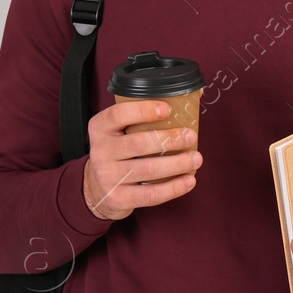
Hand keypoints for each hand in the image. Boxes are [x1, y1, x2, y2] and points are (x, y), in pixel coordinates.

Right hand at [82, 99, 201, 221]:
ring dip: (176, 163)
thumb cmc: (118, 152)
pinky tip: (189, 181)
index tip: (167, 109)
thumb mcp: (120, 131)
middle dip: (168, 139)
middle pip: (138, 143)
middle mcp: (101, 151)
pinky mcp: (118, 198)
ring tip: (196, 158)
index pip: (118, 114)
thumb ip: (147, 115)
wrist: (97, 189)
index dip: (143, 110)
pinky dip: (173, 188)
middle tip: (190, 136)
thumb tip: (194, 93)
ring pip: (147, 169)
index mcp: (101, 128)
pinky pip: (150, 194)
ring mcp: (108, 177)